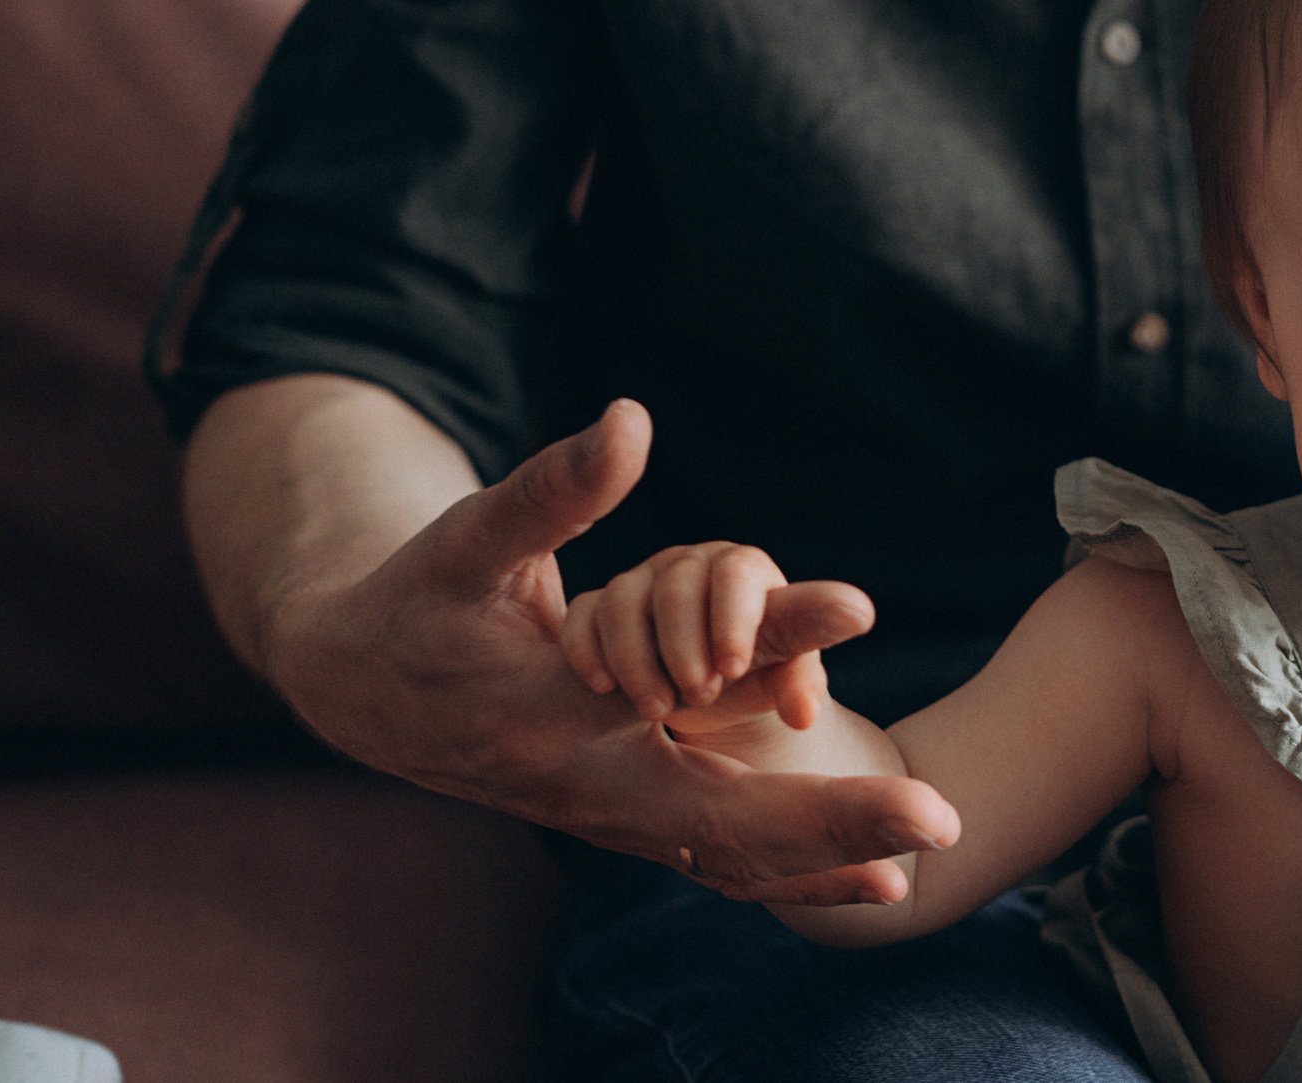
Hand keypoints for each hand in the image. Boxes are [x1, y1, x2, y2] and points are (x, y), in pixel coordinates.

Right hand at [259, 399, 959, 902]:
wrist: (362, 691)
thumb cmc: (422, 599)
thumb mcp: (471, 539)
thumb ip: (552, 491)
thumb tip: (631, 420)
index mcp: (543, 707)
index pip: (671, 690)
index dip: (768, 643)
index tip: (864, 604)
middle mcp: (579, 781)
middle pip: (717, 821)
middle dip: (829, 822)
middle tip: (939, 818)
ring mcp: (601, 816)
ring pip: (720, 860)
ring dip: (822, 865)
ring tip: (918, 863)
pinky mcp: (621, 823)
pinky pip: (715, 863)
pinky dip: (791, 874)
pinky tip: (874, 880)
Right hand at [561, 542, 836, 737]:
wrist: (709, 694)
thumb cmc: (759, 674)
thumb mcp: (784, 665)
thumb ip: (809, 639)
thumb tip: (859, 612)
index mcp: (744, 570)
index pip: (737, 573)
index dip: (734, 618)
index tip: (734, 669)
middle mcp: (690, 566)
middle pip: (677, 586)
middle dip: (684, 645)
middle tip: (700, 696)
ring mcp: (640, 583)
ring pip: (623, 601)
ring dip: (639, 659)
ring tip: (659, 709)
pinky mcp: (598, 609)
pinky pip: (584, 615)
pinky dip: (589, 650)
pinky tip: (605, 687)